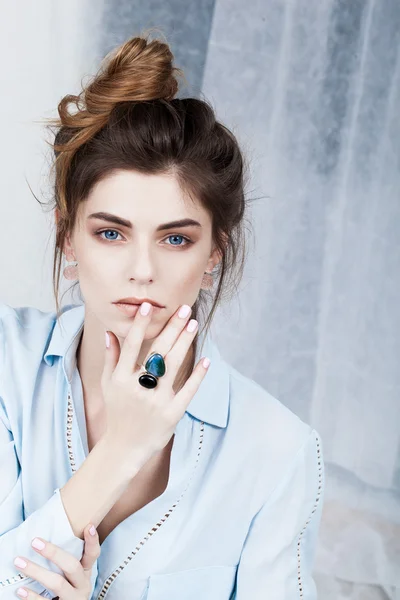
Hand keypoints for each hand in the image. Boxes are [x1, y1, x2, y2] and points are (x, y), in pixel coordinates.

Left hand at [14, 523, 99, 598]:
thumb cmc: (66, 590)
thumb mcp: (72, 577)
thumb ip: (66, 561)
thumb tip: (46, 537)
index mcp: (86, 573)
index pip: (93, 554)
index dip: (92, 541)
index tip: (89, 526)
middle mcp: (83, 585)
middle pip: (72, 566)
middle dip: (53, 553)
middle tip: (35, 542)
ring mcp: (73, 599)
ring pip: (57, 584)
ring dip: (37, 571)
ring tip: (19, 562)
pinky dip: (32, 596)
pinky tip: (20, 590)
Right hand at [101, 302, 210, 462]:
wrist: (124, 447)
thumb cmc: (117, 411)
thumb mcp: (108, 385)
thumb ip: (111, 358)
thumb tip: (111, 332)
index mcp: (120, 379)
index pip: (132, 346)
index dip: (140, 326)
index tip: (148, 306)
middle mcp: (138, 388)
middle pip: (158, 352)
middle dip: (172, 328)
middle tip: (184, 309)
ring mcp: (156, 401)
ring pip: (173, 366)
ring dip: (185, 343)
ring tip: (194, 324)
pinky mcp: (171, 414)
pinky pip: (187, 391)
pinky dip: (197, 376)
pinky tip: (206, 360)